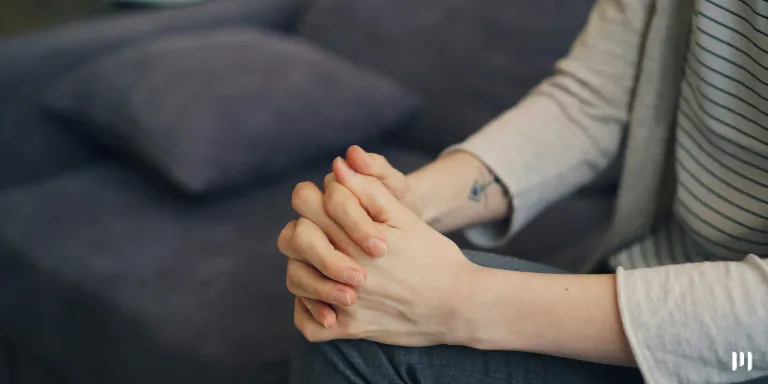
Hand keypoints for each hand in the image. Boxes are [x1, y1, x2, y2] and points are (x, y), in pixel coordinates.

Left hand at [279, 157, 477, 345]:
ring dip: (303, 263)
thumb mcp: (406, 217)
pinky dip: (307, 310)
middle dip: (306, 224)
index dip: (317, 193)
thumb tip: (337, 167)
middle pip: (295, 237)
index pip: (309, 202)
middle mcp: (344, 270)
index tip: (333, 199)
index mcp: (355, 237)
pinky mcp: (350, 330)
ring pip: (294, 278)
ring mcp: (344, 304)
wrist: (458, 304)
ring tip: (321, 257)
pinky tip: (321, 295)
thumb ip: (368, 190)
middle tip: (322, 226)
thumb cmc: (433, 256)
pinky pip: (307, 326)